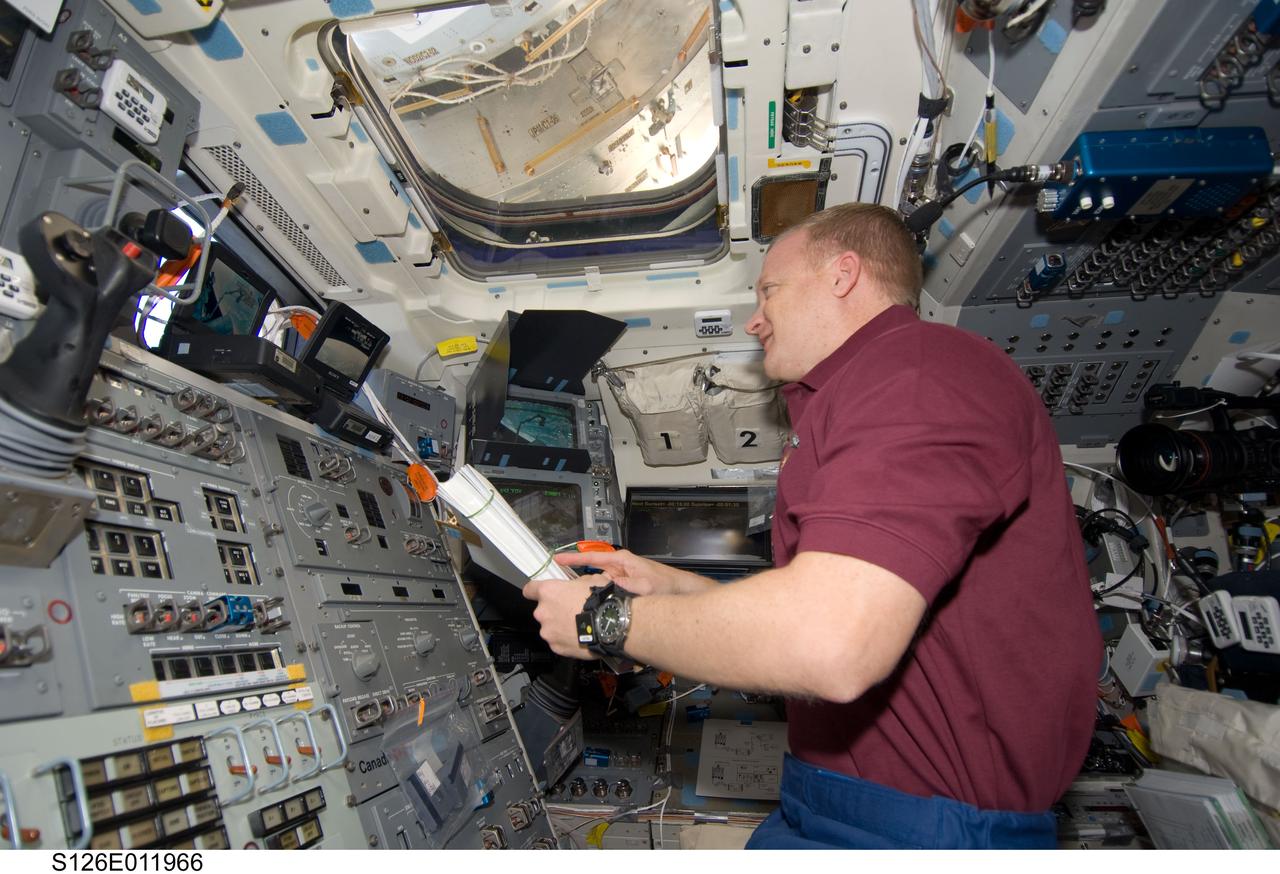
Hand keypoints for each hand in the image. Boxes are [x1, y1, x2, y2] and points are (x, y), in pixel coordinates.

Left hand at [522, 576, 602, 658]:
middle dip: (554, 610)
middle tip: (571, 611)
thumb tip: (577, 586)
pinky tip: (579, 636)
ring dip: (559, 626)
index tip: (538, 593)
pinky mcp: (556, 647)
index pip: (529, 589)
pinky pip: (558, 641)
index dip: (534, 591)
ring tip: (578, 626)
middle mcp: (543, 612)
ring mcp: (548, 631)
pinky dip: (566, 639)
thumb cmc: (601, 600)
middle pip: (542, 610)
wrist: (611, 624)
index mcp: (548, 592)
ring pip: (550, 627)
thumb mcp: (590, 580)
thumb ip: (576, 583)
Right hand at [552, 549, 702, 595]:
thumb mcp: (645, 585)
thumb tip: (608, 586)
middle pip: (590, 571)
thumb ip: (627, 586)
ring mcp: (620, 578)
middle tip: (558, 585)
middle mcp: (619, 567)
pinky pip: (604, 592)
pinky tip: (592, 609)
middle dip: (575, 578)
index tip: (557, 559)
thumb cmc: (666, 584)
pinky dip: (598, 599)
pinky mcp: (623, 589)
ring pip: (596, 584)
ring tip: (571, 600)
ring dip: (587, 592)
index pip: (591, 557)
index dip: (573, 558)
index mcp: (621, 561)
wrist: (680, 592)